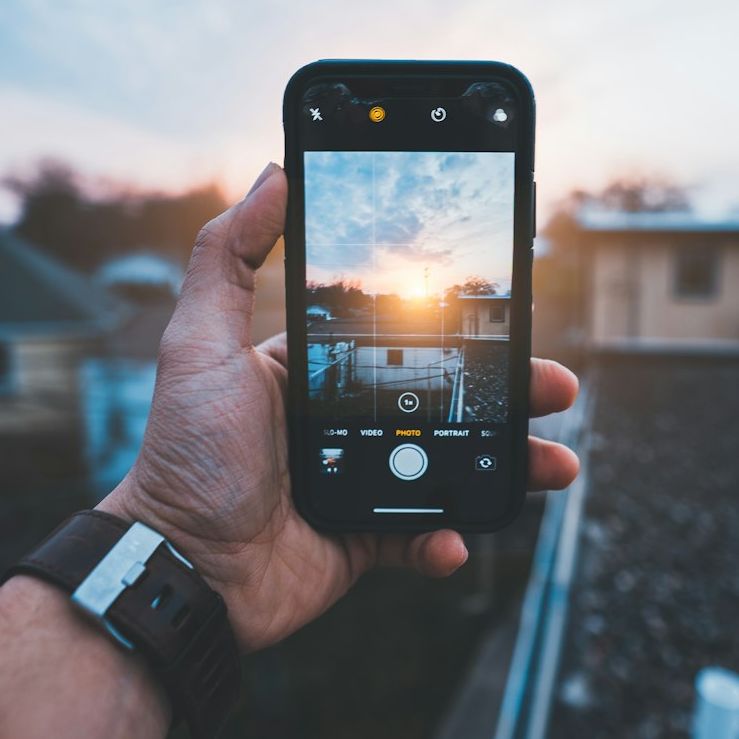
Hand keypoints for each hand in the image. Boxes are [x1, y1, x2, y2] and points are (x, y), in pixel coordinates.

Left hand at [99, 163, 579, 651]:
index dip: (461, 329)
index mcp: (316, 372)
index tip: (510, 315)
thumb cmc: (185, 452)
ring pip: (453, 466)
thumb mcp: (199, 342)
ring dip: (509, 466)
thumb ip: (228, 257)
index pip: (404, 338)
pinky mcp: (366, 540)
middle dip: (510, 395)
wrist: (181, 565)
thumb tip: (272, 173)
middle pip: (447, 399)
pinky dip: (446, 539)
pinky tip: (456, 538)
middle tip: (557, 386)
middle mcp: (346, 423)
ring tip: (553, 465)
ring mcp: (363, 482)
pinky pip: (422, 537)